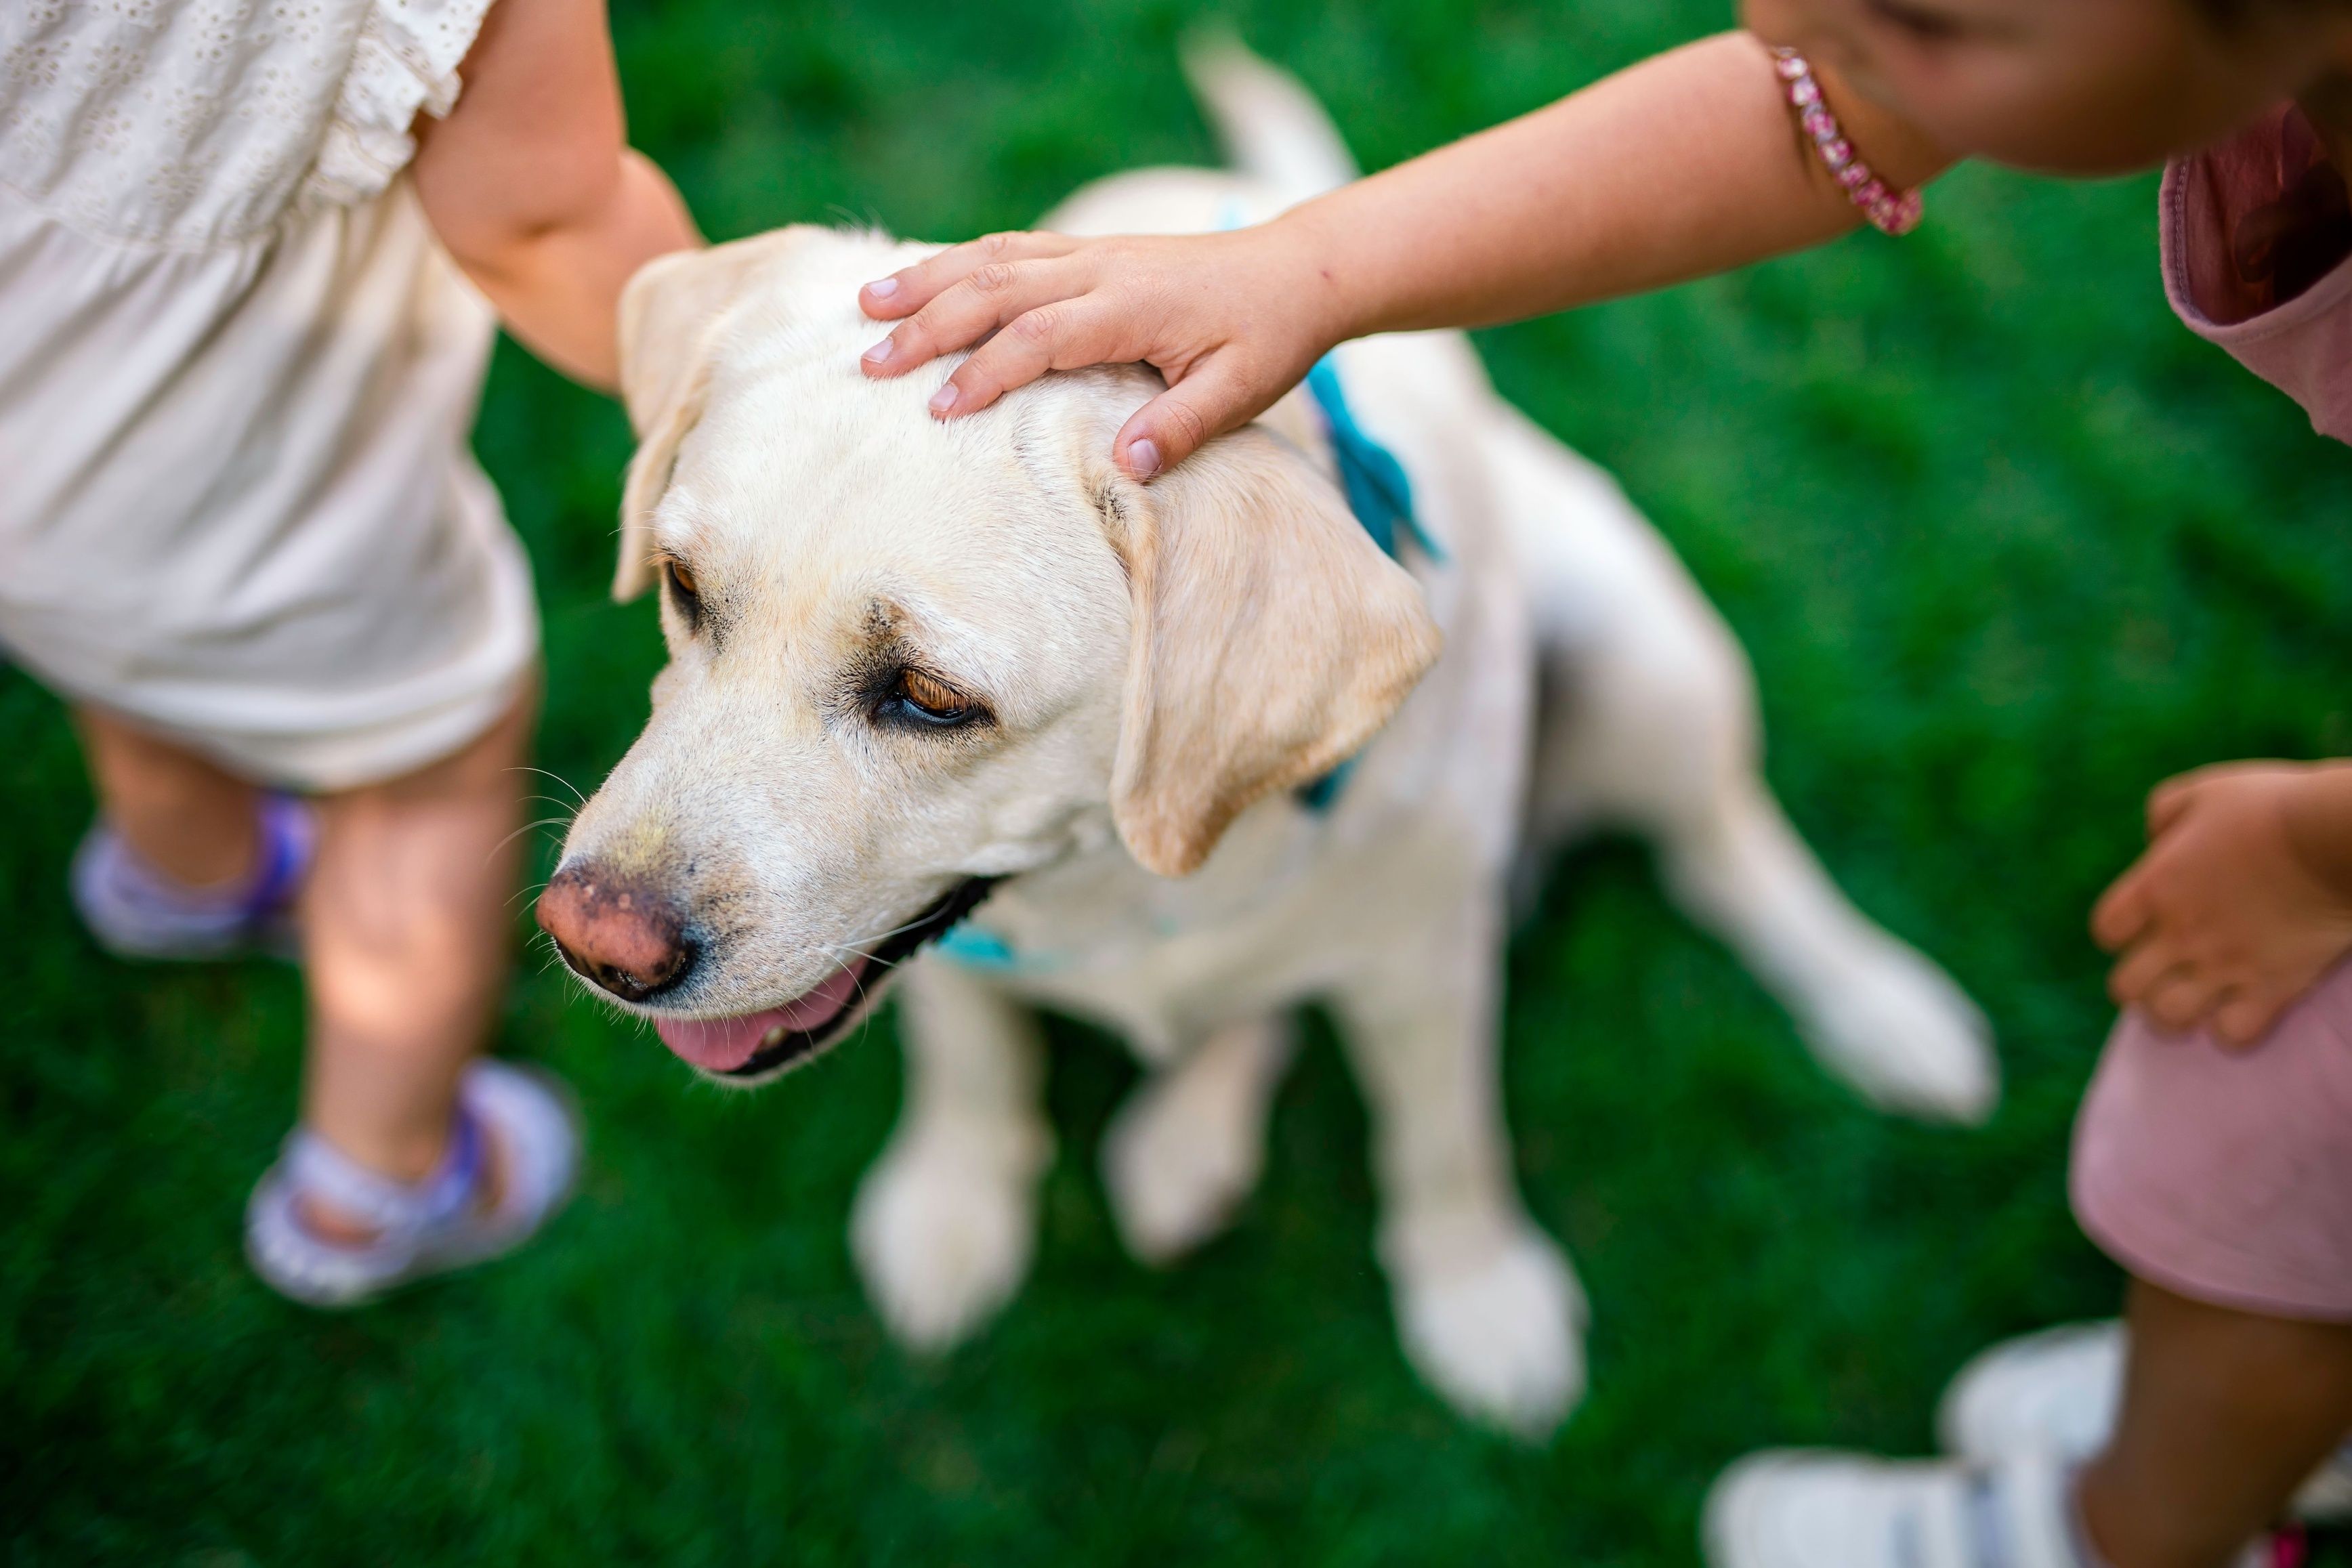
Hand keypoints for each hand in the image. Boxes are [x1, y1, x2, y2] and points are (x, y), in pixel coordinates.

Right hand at [855, 222, 1347, 477]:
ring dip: (927, 280)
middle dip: (928, 325)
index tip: (938, 409)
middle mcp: (1101, 269)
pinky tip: (920, 279)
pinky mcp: (1089, 249)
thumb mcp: (1239, 393)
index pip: (1040, 337)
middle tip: (870, 365)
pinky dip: (959, 261)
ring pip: (993, 258)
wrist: (1296, 270)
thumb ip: (1181, 429)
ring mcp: (1091, 252)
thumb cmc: (1268, 338)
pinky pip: (1012, 248)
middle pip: (997, 289)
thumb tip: (1124, 468)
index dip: (985, 372)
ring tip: (865, 304)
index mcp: (1132, 307)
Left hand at [2091, 761, 2351, 1046]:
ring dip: (2176, 1011)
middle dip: (2139, 984)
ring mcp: (2224, 966)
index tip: (2145, 925)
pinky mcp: (2272, 988)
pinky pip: (2231, 1035)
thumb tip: (2155, 840)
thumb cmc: (2272, 807)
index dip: (2121, 932)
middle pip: (2125, 988)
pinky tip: (2243, 1008)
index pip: (2107, 931)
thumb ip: (2165, 814)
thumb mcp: (2204, 791)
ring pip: (2169, 1018)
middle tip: (2167, 971)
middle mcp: (2180, 933)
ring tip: (2197, 997)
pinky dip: (2232, 1029)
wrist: (2336, 836)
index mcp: (2157, 887)